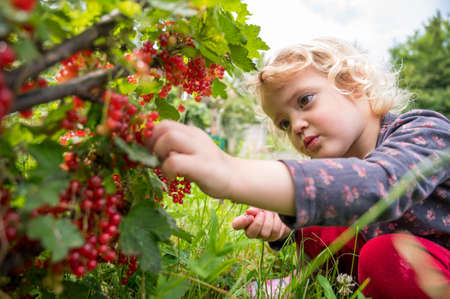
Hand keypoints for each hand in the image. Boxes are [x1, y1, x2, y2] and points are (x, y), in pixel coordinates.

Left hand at [145, 120, 295, 214]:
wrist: (235, 178)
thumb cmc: (208, 168)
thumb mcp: (190, 152)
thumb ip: (173, 148)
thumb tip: (146, 151)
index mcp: (190, 132)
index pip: (163, 123)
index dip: (149, 134)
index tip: (147, 149)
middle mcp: (194, 136)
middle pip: (164, 126)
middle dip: (152, 142)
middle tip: (154, 158)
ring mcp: (199, 150)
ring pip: (169, 138)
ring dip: (159, 152)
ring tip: (163, 165)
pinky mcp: (201, 166)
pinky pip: (175, 162)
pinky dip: (167, 169)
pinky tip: (173, 177)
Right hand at [231, 207, 291, 241]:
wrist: (277, 214)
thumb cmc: (264, 209)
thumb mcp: (258, 207)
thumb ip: (253, 209)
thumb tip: (249, 211)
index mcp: (244, 222)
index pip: (236, 225)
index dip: (241, 222)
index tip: (250, 216)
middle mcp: (251, 232)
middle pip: (250, 234)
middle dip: (258, 222)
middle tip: (262, 213)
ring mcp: (262, 236)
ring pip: (264, 233)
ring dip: (268, 219)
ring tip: (270, 212)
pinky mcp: (272, 237)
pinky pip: (274, 230)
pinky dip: (276, 221)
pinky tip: (275, 217)